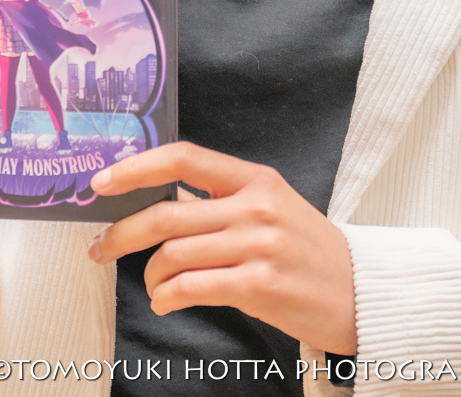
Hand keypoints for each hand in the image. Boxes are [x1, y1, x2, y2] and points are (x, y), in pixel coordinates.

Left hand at [88, 142, 354, 353]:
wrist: (361, 292)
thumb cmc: (308, 253)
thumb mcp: (273, 208)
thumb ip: (223, 202)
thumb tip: (157, 207)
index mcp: (256, 179)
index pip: (184, 159)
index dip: (136, 168)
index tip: (101, 182)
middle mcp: (256, 207)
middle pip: (166, 214)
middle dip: (121, 234)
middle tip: (99, 249)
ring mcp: (258, 246)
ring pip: (172, 255)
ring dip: (150, 277)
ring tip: (155, 286)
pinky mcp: (259, 285)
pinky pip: (190, 288)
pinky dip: (166, 299)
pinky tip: (167, 303)